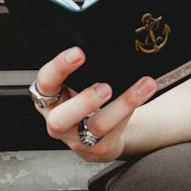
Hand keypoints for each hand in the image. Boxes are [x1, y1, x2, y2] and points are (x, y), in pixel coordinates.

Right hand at [33, 46, 155, 161]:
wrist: (97, 135)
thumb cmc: (84, 103)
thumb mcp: (75, 85)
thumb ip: (82, 70)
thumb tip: (106, 41)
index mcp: (48, 98)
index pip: (46, 81)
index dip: (59, 67)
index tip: (78, 53)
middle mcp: (57, 121)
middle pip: (62, 118)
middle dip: (84, 101)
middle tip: (105, 88)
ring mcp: (77, 139)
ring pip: (97, 127)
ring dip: (122, 105)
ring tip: (142, 87)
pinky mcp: (98, 149)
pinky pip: (116, 132)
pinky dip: (132, 111)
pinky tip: (144, 93)